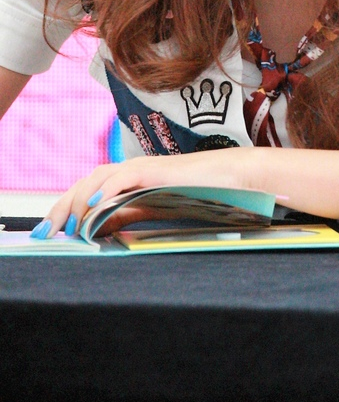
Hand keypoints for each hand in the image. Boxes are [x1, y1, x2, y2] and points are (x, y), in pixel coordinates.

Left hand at [31, 147, 258, 238]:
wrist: (230, 179)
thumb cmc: (197, 193)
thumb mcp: (153, 209)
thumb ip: (126, 215)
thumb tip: (98, 228)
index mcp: (127, 181)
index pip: (86, 192)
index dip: (65, 210)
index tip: (49, 232)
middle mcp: (129, 171)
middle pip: (85, 184)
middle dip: (62, 208)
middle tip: (46, 232)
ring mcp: (143, 168)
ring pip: (100, 178)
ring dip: (79, 201)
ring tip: (69, 225)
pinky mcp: (157, 169)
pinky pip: (125, 176)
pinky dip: (107, 189)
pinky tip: (94, 204)